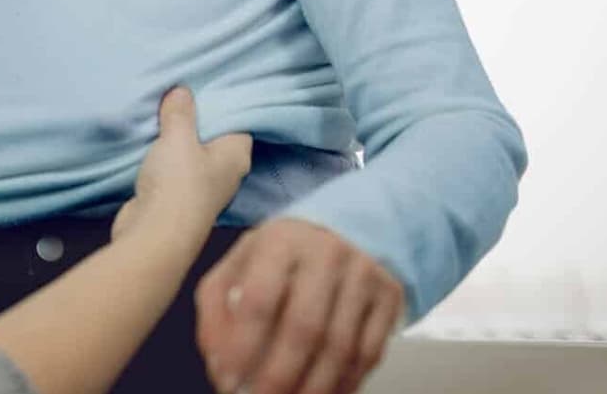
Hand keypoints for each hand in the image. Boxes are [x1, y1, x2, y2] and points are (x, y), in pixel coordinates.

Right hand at [113, 88, 251, 243]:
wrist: (156, 234)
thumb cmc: (178, 182)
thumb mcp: (178, 136)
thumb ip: (180, 112)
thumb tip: (182, 92)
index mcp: (236, 156)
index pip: (239, 122)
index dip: (224, 104)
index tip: (204, 86)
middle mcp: (225, 173)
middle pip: (213, 138)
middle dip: (196, 121)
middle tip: (177, 95)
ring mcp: (202, 189)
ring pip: (192, 155)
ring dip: (177, 141)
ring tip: (159, 114)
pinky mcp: (178, 200)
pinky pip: (173, 170)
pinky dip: (163, 158)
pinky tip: (149, 144)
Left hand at [196, 218, 404, 393]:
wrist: (342, 229)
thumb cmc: (280, 257)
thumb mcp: (237, 265)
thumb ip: (216, 310)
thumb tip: (220, 365)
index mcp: (280, 242)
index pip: (259, 300)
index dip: (242, 348)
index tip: (230, 381)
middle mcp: (326, 254)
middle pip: (305, 328)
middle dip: (280, 377)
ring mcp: (363, 274)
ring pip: (341, 347)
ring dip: (314, 388)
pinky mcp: (390, 296)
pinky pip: (369, 353)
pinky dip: (345, 384)